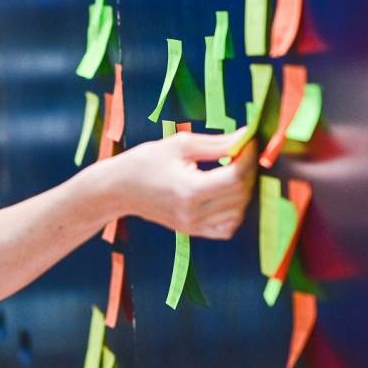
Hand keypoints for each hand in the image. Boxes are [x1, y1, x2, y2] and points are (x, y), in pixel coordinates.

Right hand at [112, 130, 256, 239]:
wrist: (118, 189)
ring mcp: (194, 225)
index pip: (235, 176)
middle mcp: (194, 212)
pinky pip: (227, 228)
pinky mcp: (193, 231)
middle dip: (248, 170)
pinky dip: (234, 211)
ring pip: (238, 212)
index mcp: (189, 189)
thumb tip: (246, 136)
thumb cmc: (144, 161)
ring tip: (231, 171)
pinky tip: (225, 195)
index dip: (248, 157)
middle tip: (241, 152)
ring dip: (242, 190)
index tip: (249, 141)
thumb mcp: (180, 144)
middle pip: (240, 194)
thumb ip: (217, 143)